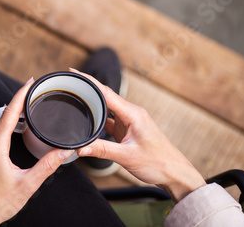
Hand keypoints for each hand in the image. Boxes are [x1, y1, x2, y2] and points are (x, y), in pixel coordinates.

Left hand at [0, 78, 73, 226]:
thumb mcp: (27, 185)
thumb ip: (47, 166)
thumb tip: (63, 152)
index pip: (10, 112)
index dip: (21, 95)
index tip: (30, 82)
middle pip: (3, 115)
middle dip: (19, 103)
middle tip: (34, 95)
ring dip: (11, 116)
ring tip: (28, 111)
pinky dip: (4, 126)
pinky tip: (14, 130)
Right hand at [70, 68, 205, 201]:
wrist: (174, 173)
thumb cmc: (158, 163)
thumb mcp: (126, 157)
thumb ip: (101, 150)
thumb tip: (80, 148)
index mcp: (133, 114)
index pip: (106, 93)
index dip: (89, 81)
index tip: (74, 71)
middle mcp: (131, 113)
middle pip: (104, 96)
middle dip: (87, 89)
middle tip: (69, 85)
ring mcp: (129, 121)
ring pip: (106, 108)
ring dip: (92, 104)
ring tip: (74, 100)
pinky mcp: (127, 130)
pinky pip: (109, 120)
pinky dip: (97, 119)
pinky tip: (88, 121)